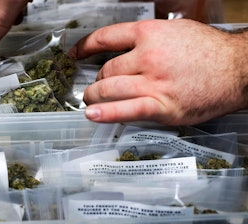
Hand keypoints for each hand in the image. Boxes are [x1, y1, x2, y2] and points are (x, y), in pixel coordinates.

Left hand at [69, 19, 247, 125]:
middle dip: (96, 80)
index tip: (76, 54)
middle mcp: (148, 56)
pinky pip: (127, 110)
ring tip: (91, 100)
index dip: (85, 47)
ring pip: (110, 89)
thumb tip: (125, 48)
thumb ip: (148, 39)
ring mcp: (154, 82)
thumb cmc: (210, 51)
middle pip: (106, 70)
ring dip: (95, 96)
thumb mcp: (175, 31)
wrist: (240, 69)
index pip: (106, 38)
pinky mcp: (162, 106)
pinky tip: (92, 114)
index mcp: (150, 34)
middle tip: (94, 86)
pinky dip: (106, 114)